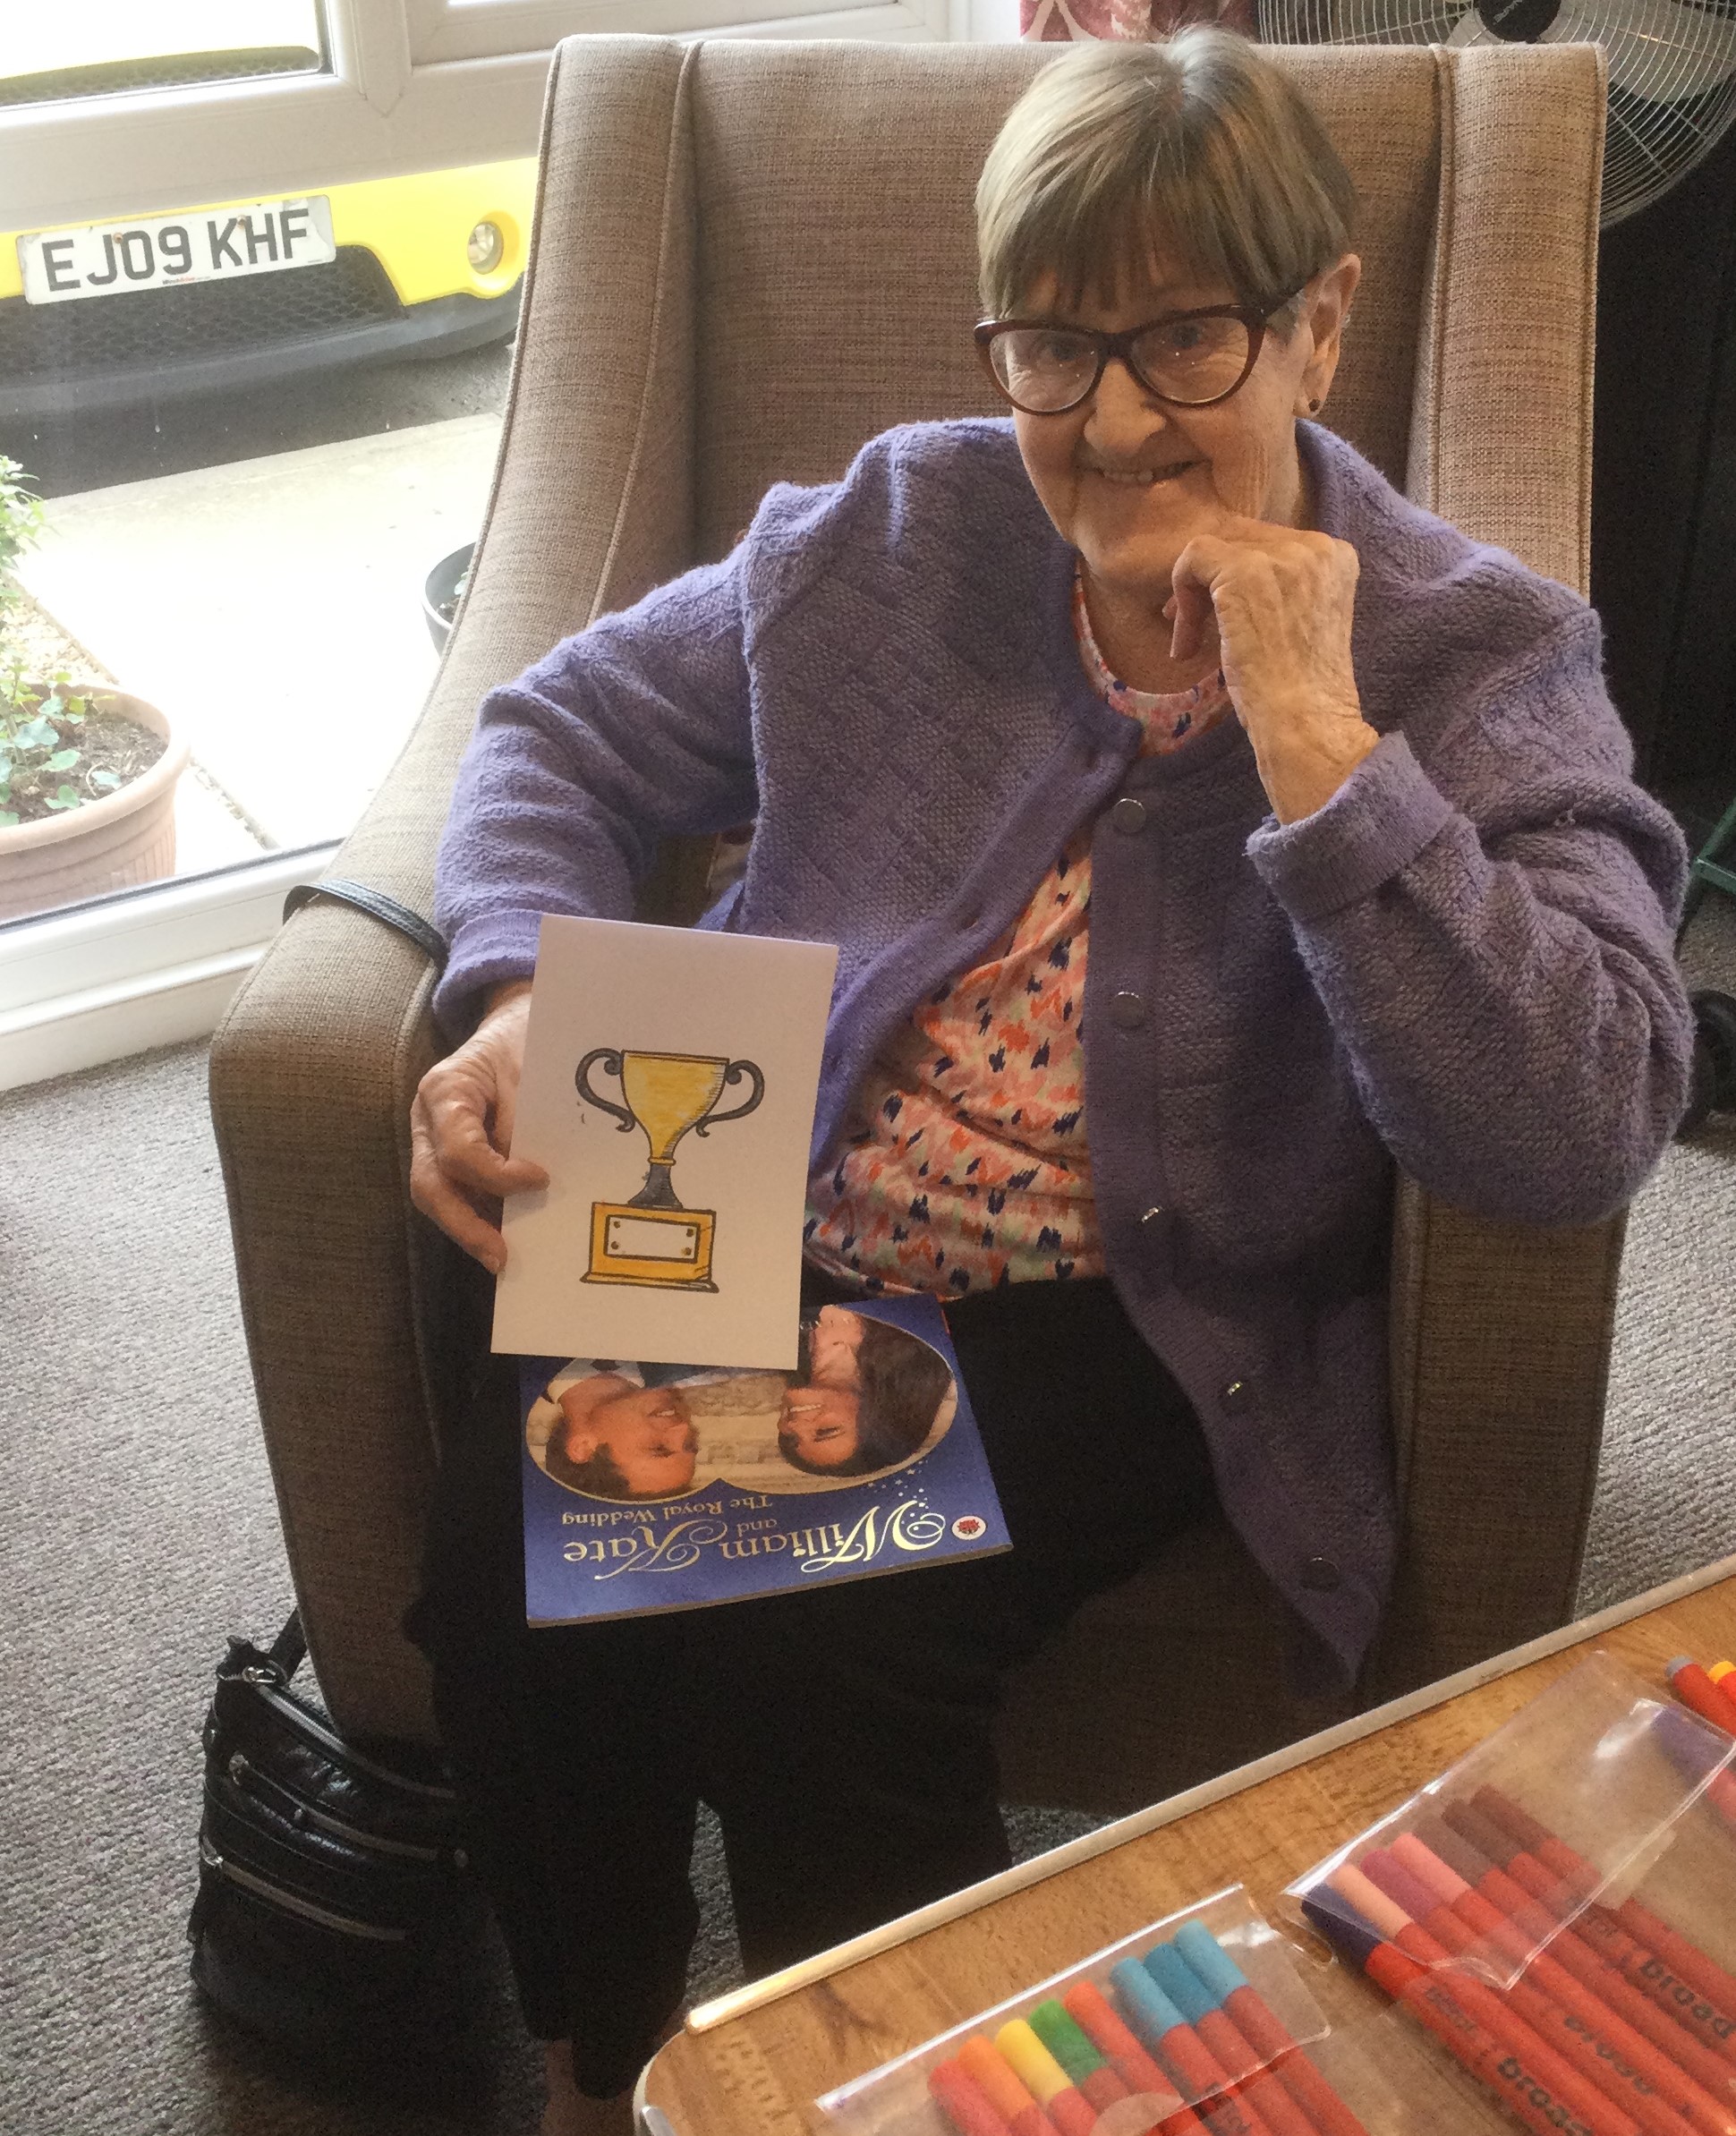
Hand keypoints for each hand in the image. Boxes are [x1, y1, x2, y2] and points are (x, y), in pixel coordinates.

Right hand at [409, 979, 548, 1272]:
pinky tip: (510, 1238)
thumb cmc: (523, 1039)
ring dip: (471, 1230)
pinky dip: (479, 1218)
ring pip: (437, 1198)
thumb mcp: (530, 1069)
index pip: (459, 1149)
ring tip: (507, 1258)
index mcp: (444, 1089)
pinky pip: (455, 1194)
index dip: (496, 1175)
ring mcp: (430, 1140)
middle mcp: (426, 1120)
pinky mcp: (446, 1157)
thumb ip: (525, 1122)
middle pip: (430, 1186)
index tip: (540, 1179)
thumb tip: (534, 1183)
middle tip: (502, 1257)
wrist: (512, 1022)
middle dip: (465, 1226)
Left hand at [1167, 515, 1377, 822]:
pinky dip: (1180, 597)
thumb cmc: (1301, 690)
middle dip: (1212, 585)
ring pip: (1214, 550)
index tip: (1223, 618)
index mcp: (1336, 556)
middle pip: (1241, 541)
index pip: (1270, 544)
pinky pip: (1193, 559)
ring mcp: (1283, 556)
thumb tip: (1225, 574)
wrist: (1307, 721)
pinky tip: (1187, 644)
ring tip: (1191, 643)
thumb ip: (1280, 589)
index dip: (1237, 577)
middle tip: (1196, 631)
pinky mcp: (1245, 571)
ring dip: (1193, 598)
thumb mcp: (1300, 623)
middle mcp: (1316, 546)